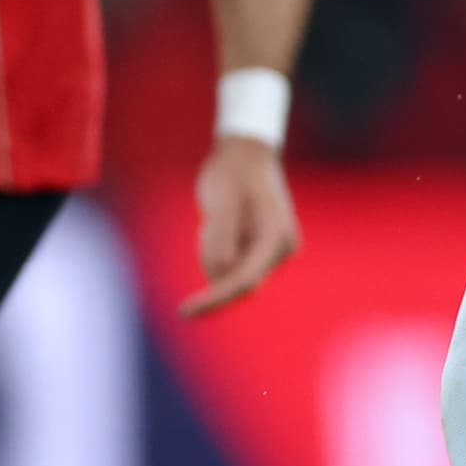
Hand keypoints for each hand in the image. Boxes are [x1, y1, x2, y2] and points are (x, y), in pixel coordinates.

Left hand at [180, 133, 300, 315]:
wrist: (245, 154)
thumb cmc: (233, 173)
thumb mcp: (222, 200)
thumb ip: (222, 238)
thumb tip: (219, 276)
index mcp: (278, 237)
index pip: (243, 281)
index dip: (213, 299)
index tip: (185, 311)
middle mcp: (280, 250)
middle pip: (235, 279)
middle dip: (212, 257)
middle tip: (209, 221)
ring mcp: (271, 252)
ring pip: (227, 272)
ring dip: (210, 250)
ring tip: (215, 215)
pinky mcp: (258, 251)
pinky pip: (227, 263)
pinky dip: (213, 247)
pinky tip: (218, 220)